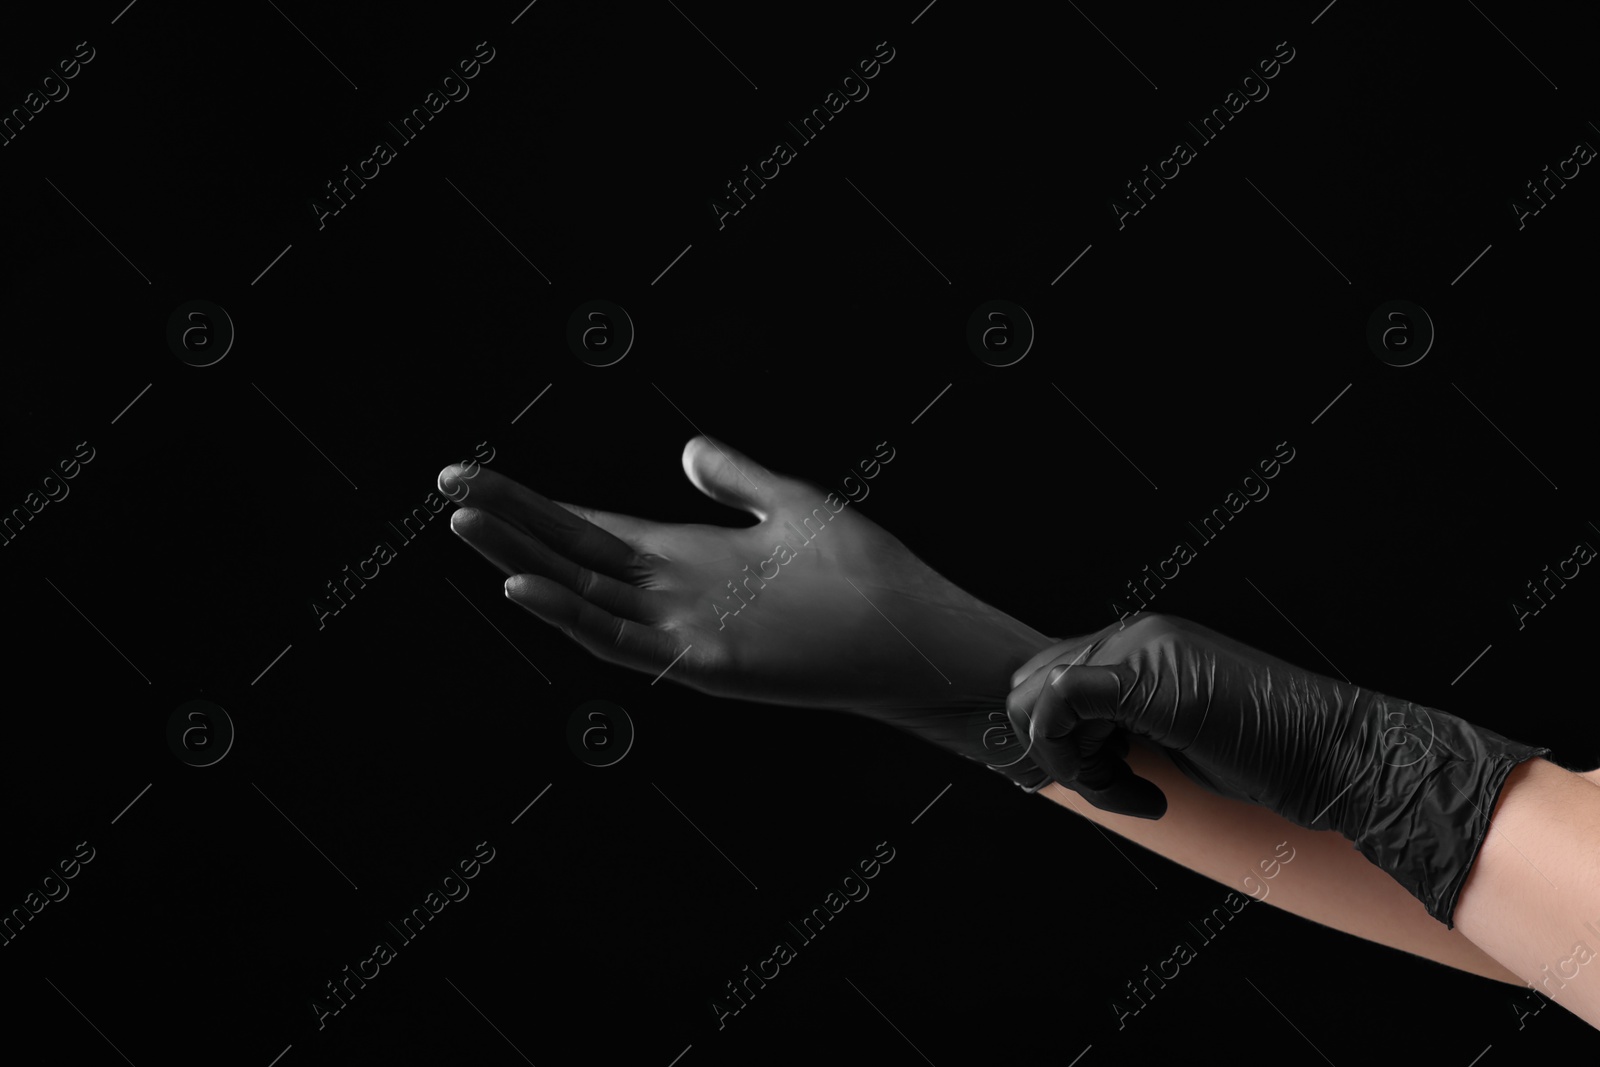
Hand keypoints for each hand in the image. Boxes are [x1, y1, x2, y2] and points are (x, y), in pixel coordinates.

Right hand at [440, 436, 1050, 786]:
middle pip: (570, 553)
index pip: (588, 527)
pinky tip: (529, 585)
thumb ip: (736, 480)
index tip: (475, 473)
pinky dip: (572, 616)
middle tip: (447, 484)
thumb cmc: (864, 573)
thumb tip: (687, 447)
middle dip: (508, 519)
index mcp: (685, 558)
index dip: (532, 502)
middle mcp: (671, 595)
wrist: (920, 630)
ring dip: (522, 560)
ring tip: (466, 521)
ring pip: (581, 595)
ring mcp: (682, 631)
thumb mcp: (790, 506)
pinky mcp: (705, 663)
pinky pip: (625, 641)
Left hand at [1007, 613, 1548, 923]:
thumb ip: (1123, 722)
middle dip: (1055, 750)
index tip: (1102, 778)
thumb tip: (1060, 743)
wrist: (1339, 757)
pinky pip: (1058, 708)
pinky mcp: (1145, 682)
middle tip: (1116, 786)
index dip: (1055, 738)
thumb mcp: (1180, 734)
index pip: (1050, 676)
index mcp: (1142, 643)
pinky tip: (1148, 798)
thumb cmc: (1270, 757)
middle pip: (1031, 685)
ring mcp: (1140, 650)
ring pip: (1040, 702)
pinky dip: (1083, 768)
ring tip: (1139, 793)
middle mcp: (1136, 634)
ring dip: (1077, 767)